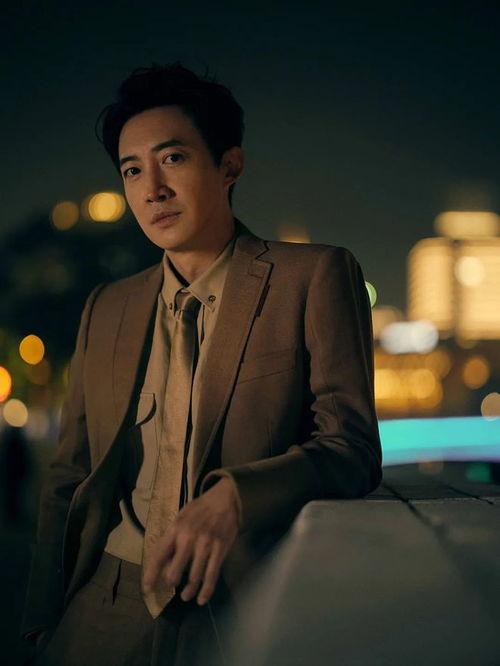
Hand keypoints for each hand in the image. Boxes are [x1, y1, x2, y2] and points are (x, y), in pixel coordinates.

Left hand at [143, 477, 239, 605]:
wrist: (225, 498)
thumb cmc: (199, 510)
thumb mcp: (180, 518)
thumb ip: (172, 538)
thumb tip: (163, 564)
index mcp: (175, 529)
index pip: (158, 556)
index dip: (151, 575)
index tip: (147, 589)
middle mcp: (188, 538)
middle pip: (174, 572)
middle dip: (171, 582)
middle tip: (172, 585)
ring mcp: (205, 544)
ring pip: (193, 577)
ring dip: (188, 591)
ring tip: (186, 596)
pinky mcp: (220, 549)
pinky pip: (211, 575)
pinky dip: (206, 591)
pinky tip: (201, 599)